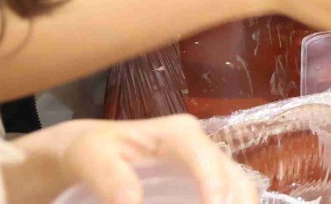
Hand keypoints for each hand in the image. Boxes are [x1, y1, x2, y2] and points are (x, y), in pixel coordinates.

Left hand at [19, 113, 254, 203]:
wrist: (92, 153)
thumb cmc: (93, 151)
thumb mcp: (91, 158)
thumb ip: (110, 179)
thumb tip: (133, 203)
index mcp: (179, 134)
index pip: (205, 157)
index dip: (213, 183)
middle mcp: (201, 146)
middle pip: (233, 175)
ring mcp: (206, 165)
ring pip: (239, 188)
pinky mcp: (205, 182)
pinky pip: (229, 197)